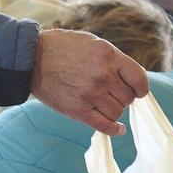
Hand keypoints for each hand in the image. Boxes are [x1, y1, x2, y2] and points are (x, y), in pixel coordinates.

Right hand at [30, 28, 149, 135]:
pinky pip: (104, 126)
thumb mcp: (93, 43)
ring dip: (115, 110)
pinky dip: (114, 129)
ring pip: (117, 112)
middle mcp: (102, 75)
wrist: (32, 59)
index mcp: (109, 56)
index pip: (139, 79)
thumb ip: (114, 59)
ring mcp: (90, 94)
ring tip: (104, 103)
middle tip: (113, 94)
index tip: (138, 91)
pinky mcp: (78, 110)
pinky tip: (118, 129)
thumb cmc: (63, 48)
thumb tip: (132, 78)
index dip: (141, 88)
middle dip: (124, 97)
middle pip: (128, 98)